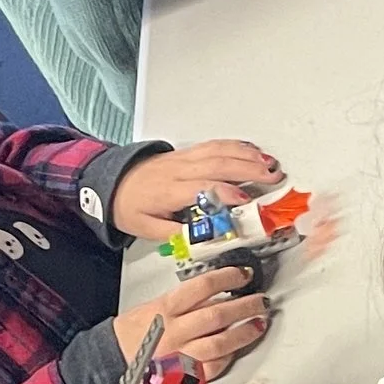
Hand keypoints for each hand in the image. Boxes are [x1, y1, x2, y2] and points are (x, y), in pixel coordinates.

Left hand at [110, 138, 284, 242]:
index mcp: (169, 191)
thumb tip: (204, 238)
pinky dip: (237, 146)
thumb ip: (178, 233)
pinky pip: (215, 145)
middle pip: (218, 164)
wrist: (112, 182)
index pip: (202, 188)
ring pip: (219, 151)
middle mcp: (179, 170)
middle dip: (249, 170)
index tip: (246, 200)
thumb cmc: (130, 206)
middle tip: (272, 178)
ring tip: (270, 164)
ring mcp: (184, 158)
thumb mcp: (148, 229)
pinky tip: (253, 150)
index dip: (225, 193)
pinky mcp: (187, 153)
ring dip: (248, 156)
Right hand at [114, 260, 270, 380]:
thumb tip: (217, 293)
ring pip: (220, 343)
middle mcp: (174, 331)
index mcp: (166, 308)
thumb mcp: (155, 306)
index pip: (203, 287)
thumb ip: (184, 301)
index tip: (243, 275)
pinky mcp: (182, 376)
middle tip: (260, 300)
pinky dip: (227, 357)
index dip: (228, 278)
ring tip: (258, 323)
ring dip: (244, 332)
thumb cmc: (133, 332)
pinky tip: (236, 349)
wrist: (112, 358)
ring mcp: (180, 355)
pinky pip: (211, 367)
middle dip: (245, 306)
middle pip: (218, 315)